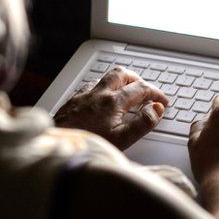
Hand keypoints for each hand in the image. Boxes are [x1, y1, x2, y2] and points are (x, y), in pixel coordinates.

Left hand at [54, 66, 169, 149]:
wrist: (56, 144)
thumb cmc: (87, 143)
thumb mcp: (121, 139)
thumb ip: (142, 124)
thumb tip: (156, 110)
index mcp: (113, 102)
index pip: (141, 89)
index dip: (155, 93)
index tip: (162, 101)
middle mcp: (98, 93)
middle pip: (122, 74)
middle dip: (137, 80)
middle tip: (146, 92)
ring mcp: (84, 95)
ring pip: (105, 78)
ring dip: (119, 82)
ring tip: (126, 93)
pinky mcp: (73, 100)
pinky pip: (91, 86)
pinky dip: (102, 88)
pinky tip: (101, 99)